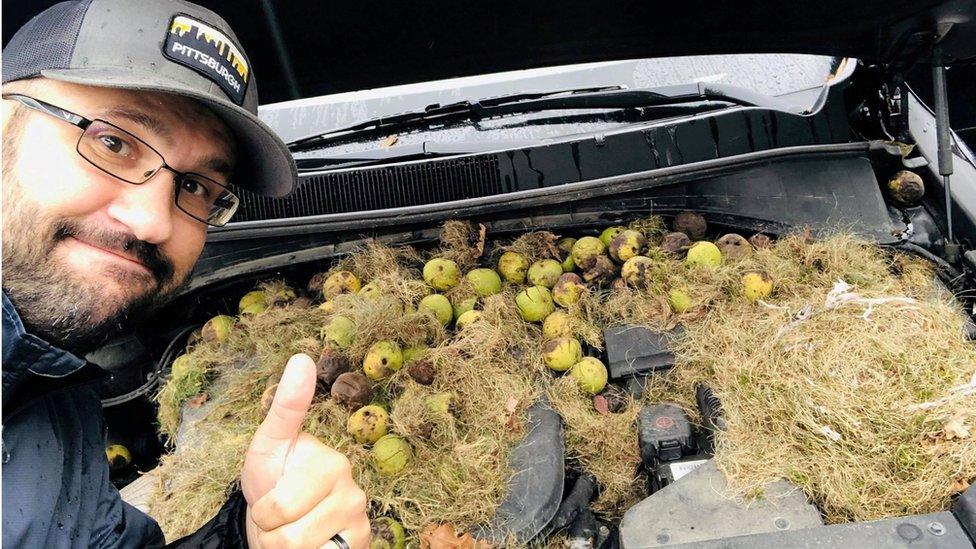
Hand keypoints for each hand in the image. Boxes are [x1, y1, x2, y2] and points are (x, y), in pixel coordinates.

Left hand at [241, 354, 369, 547]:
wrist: (279, 519)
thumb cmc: (273, 477)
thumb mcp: (269, 443)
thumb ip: (286, 405)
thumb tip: (301, 358)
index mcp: (333, 464)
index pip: (281, 507)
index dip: (263, 512)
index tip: (270, 499)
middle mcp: (354, 493)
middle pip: (290, 536)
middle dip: (271, 534)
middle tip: (278, 518)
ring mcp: (359, 524)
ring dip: (284, 548)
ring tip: (289, 532)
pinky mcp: (360, 546)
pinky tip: (310, 544)